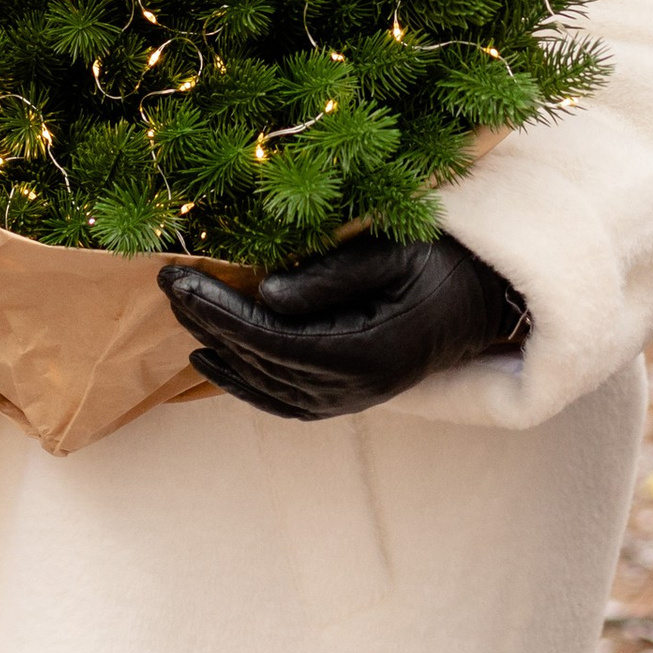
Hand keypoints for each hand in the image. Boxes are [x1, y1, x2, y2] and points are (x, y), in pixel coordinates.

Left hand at [159, 231, 527, 421]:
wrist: (486, 301)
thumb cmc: (444, 262)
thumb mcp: (393, 252)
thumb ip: (331, 276)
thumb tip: (264, 292)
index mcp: (368, 350)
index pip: (274, 339)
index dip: (223, 313)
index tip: (182, 280)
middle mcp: (356, 388)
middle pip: (262, 362)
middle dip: (209, 323)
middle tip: (167, 284)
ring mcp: (351, 400)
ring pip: (266, 386)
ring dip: (219, 350)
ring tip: (181, 312)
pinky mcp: (346, 398)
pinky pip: (282, 400)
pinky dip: (242, 384)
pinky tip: (209, 361)